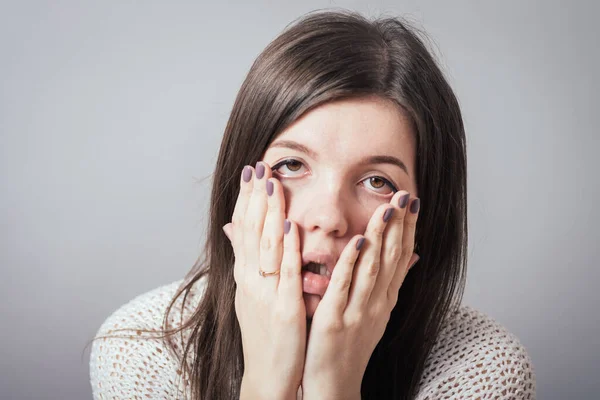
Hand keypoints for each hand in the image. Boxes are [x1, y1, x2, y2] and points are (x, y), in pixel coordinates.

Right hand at [224, 162, 305, 399]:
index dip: (246, 201)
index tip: (251, 173)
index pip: (243, 231)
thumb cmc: (265, 335)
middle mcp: (251, 281)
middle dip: (254, 198)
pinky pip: (286, 275)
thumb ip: (247, 263)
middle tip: (258, 167)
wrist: (268, 377)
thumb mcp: (251, 296)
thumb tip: (234, 232)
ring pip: (266, 247)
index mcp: (246, 277)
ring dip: (269, 214)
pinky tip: (290, 226)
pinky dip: (287, 250)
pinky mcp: (283, 310)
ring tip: (272, 185)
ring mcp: (266, 294)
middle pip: (251, 232)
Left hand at [301, 190, 419, 398]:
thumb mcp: (374, 315)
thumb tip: (410, 258)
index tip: (411, 201)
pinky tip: (358, 240)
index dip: (408, 229)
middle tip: (405, 194)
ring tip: (388, 208)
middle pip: (391, 258)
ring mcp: (357, 312)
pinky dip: (352, 262)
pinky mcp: (334, 321)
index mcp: (385, 300)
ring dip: (381, 236)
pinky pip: (344, 287)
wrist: (334, 387)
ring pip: (372, 267)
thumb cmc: (350, 347)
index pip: (401, 257)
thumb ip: (387, 284)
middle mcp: (377, 304)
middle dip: (399, 225)